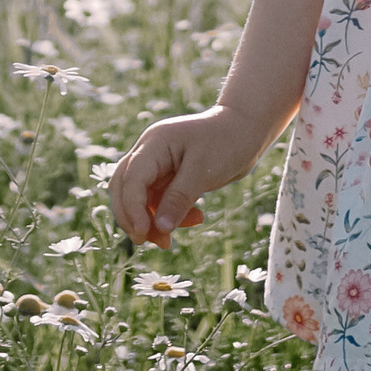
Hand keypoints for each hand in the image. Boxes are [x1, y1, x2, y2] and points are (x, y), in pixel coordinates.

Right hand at [108, 104, 268, 247]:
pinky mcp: (167, 174)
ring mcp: (157, 163)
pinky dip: (169, 214)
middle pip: (124, 187)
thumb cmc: (228, 142)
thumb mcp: (204, 172)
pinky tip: (195, 218)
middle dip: (132, 217)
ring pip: (139, 197)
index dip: (132, 209)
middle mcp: (149, 151)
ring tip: (172, 239)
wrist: (247, 129)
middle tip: (149, 242)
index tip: (143, 235)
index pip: (131, 178)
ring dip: (152, 220)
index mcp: (154, 143)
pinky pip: (158, 200)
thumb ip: (179, 199)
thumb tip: (159, 229)